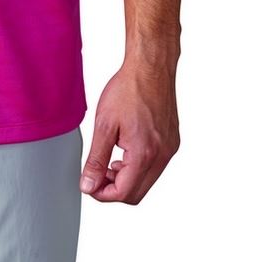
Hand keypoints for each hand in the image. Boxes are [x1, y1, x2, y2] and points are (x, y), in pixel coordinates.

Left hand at [79, 59, 179, 203]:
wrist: (150, 67)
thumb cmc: (128, 89)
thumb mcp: (104, 124)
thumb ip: (96, 159)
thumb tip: (88, 185)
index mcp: (144, 154)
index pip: (123, 193)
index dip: (102, 194)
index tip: (89, 183)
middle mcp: (162, 156)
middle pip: (137, 193)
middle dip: (114, 188)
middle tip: (97, 173)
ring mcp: (170, 149)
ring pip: (147, 181)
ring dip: (126, 177)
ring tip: (110, 157)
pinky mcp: (172, 141)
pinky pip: (155, 166)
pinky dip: (138, 165)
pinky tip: (125, 148)